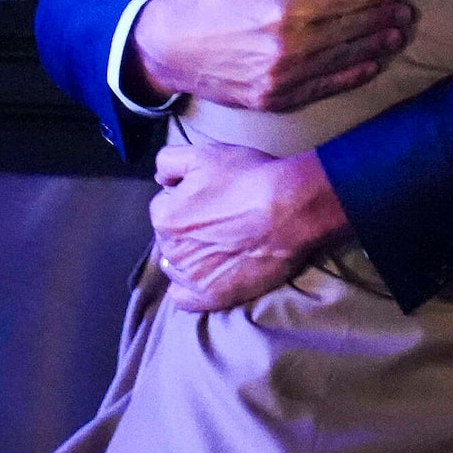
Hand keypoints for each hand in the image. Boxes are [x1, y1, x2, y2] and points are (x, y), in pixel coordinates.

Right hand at [127, 0, 413, 110]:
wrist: (168, 48)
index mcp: (282, 11)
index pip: (342, 4)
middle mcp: (287, 48)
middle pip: (348, 33)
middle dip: (381, 21)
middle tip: (405, 13)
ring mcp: (282, 78)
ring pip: (342, 61)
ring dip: (374, 48)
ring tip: (396, 36)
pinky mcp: (275, 99)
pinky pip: (324, 87)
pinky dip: (351, 76)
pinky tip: (370, 65)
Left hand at [150, 143, 352, 311]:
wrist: (291, 210)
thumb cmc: (249, 179)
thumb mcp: (204, 154)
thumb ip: (169, 161)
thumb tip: (161, 178)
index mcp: (165, 217)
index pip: (165, 205)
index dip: (186, 198)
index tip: (209, 197)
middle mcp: (172, 250)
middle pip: (171, 236)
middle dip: (188, 227)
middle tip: (219, 218)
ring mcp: (191, 277)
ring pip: (177, 265)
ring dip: (190, 256)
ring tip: (220, 243)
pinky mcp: (213, 297)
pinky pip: (184, 298)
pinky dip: (189, 288)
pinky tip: (205, 274)